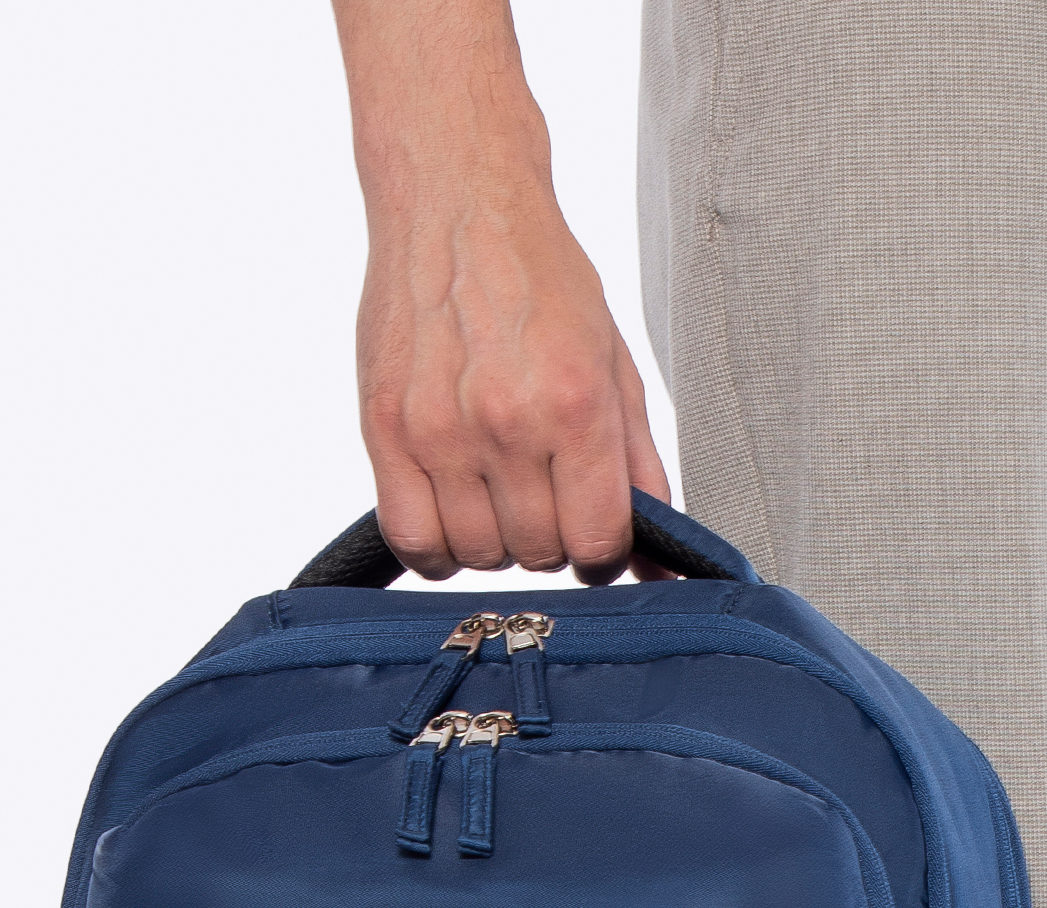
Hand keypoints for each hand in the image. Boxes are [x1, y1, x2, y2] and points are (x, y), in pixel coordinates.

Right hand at [336, 0, 670, 581]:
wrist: (456, 198)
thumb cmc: (542, 281)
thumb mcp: (615, 368)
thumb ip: (641, 472)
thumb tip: (663, 569)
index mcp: (576, 405)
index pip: (597, 543)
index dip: (602, 549)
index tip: (591, 525)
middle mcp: (508, 421)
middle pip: (539, 554)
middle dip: (550, 536)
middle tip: (541, 488)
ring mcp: (439, 428)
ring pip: (478, 556)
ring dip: (495, 540)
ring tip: (496, 486)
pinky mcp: (383, 428)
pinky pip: (414, 540)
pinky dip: (438, 547)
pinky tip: (454, 508)